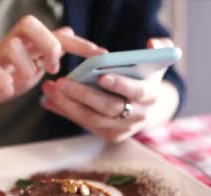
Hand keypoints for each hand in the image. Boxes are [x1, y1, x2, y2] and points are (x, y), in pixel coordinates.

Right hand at [0, 15, 106, 119]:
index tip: (99, 54)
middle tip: (52, 67)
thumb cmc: (2, 80)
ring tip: (26, 82)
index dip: (79, 42)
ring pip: (12, 46)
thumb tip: (68, 30)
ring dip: (25, 67)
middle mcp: (11, 45)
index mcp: (27, 45)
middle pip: (28, 23)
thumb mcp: (32, 65)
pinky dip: (4, 82)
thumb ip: (49, 50)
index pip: (55, 34)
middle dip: (47, 44)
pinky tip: (8, 90)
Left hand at [41, 38, 178, 142]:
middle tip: (61, 82)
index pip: (137, 92)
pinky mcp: (111, 136)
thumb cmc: (146, 77)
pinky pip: (85, 125)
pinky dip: (67, 112)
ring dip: (68, 105)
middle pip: (109, 108)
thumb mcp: (158, 62)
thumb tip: (151, 44)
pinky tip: (50, 101)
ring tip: (50, 90)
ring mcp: (124, 129)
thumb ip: (160, 48)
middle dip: (83, 94)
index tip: (101, 76)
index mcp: (152, 95)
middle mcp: (139, 115)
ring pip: (93, 120)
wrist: (147, 107)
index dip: (120, 84)